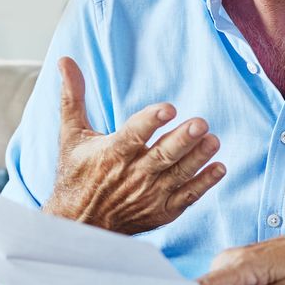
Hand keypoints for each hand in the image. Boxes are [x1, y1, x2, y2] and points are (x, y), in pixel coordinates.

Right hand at [44, 57, 224, 234]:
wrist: (79, 224)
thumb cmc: (76, 175)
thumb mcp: (71, 135)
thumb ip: (73, 97)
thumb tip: (65, 60)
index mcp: (112, 153)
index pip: (133, 135)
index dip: (151, 121)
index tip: (168, 108)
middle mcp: (133, 175)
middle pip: (162, 156)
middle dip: (183, 140)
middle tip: (201, 124)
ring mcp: (149, 195)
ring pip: (178, 174)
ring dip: (198, 158)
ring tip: (214, 140)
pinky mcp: (161, 211)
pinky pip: (186, 197)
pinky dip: (203, 184)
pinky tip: (219, 168)